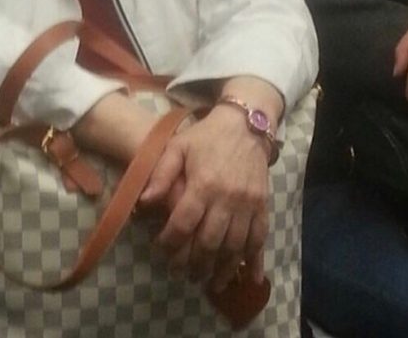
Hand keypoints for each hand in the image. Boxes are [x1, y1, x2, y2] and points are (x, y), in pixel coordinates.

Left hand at [138, 104, 269, 291]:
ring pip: (235, 247)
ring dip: (221, 269)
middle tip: (181, 274)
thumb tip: (144, 202)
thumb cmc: (206, 136)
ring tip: (208, 282)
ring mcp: (248, 205)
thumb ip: (161, 174)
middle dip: (194, 263)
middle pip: (210, 242)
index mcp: (204, 184)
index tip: (161, 250)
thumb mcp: (178, 147)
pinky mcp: (263, 206)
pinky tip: (248, 279)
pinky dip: (254, 261)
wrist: (245, 125)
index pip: (184, 223)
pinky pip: (260, 239)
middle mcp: (228, 199)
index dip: (170, 242)